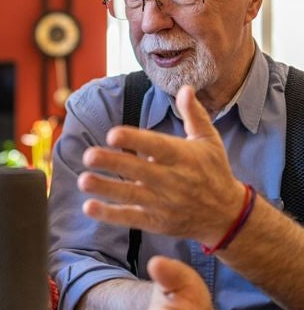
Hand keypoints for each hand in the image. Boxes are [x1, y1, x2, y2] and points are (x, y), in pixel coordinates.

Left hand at [78, 85, 243, 245]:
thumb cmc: (214, 171)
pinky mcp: (156, 221)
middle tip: (88, 155)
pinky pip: (130, 218)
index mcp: (183, 157)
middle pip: (139, 170)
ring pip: (131, 195)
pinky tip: (89, 207)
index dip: (135, 139)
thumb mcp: (209, 141)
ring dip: (106, 188)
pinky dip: (110, 214)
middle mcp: (172, 180)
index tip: (112, 134)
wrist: (227, 215)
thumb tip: (185, 87)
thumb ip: (194, 114)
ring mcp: (163, 203)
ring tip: (83, 180)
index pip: (157, 146)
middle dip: (113, 163)